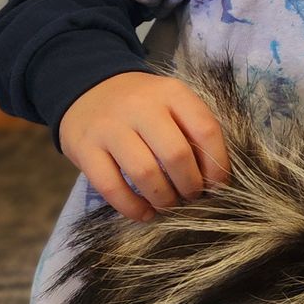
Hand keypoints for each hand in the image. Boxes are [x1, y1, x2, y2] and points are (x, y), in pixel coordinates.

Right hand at [57, 71, 229, 221]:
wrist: (89, 90)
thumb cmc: (143, 106)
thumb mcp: (172, 103)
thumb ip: (193, 130)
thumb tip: (217, 178)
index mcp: (171, 92)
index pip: (205, 130)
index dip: (217, 164)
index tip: (219, 185)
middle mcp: (140, 106)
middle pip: (176, 154)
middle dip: (191, 185)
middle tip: (193, 197)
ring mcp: (109, 127)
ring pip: (144, 173)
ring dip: (163, 198)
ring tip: (170, 205)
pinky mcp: (84, 148)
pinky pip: (111, 187)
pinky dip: (132, 207)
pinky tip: (144, 213)